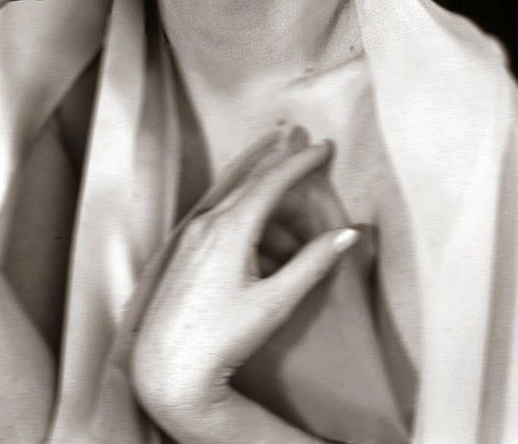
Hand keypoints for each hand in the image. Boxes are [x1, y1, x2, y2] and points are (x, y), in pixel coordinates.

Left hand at [129, 133, 361, 436]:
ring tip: (297, 250)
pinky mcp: (186, 252)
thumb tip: (347, 235)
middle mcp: (207, 223)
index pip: (272, 180)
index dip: (302, 161)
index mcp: (230, 228)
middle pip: (256, 188)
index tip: (325, 147)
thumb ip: (313, 264)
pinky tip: (269, 264)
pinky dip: (254, 233)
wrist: (169, 369)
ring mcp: (193, 236)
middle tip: (316, 183)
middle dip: (289, 183)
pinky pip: (225, 225)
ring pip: (242, 208)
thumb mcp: (276, 302)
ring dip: (274, 219)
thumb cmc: (223, 339)